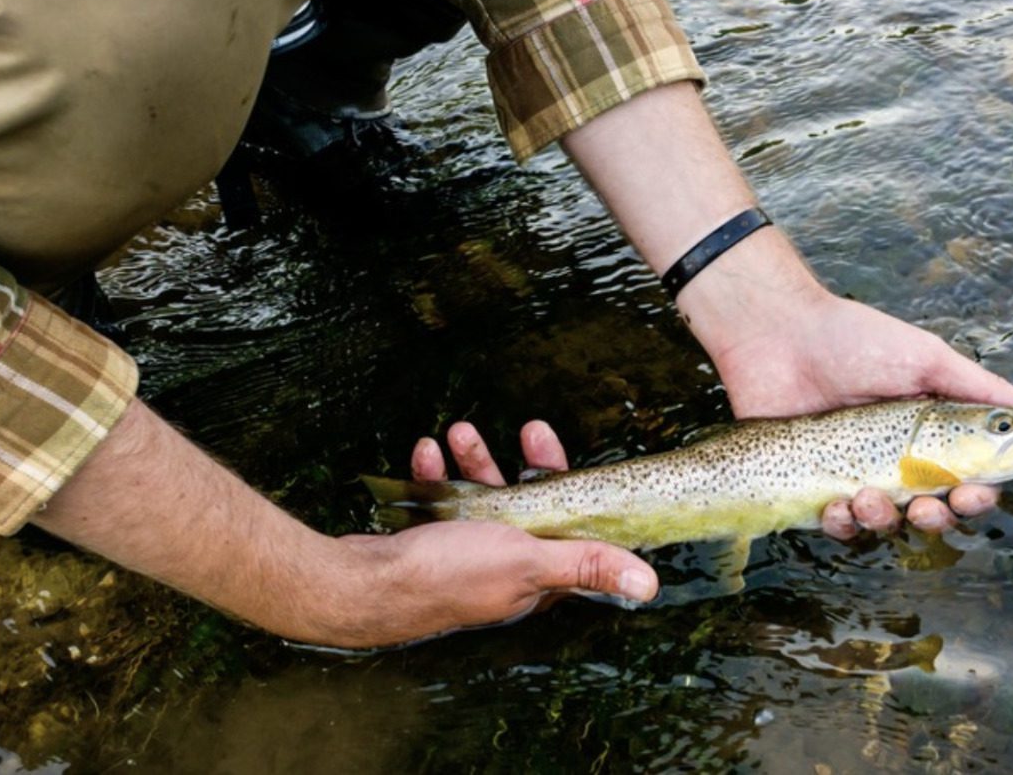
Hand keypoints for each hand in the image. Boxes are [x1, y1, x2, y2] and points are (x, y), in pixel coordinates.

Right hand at [337, 421, 657, 648]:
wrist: (362, 586)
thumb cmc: (446, 577)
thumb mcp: (526, 561)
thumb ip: (585, 563)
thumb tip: (650, 585)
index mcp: (533, 577)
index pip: (568, 528)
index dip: (571, 487)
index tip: (562, 452)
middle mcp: (501, 569)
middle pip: (524, 507)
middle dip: (519, 465)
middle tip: (524, 427)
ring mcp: (462, 556)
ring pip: (478, 499)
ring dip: (472, 462)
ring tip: (457, 432)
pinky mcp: (426, 546)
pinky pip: (437, 503)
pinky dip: (434, 476)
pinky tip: (426, 454)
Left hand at [702, 290, 1012, 537]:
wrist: (776, 334)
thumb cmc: (851, 338)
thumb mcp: (923, 357)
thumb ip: (977, 387)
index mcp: (924, 431)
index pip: (963, 477)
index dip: (975, 494)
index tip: (973, 492)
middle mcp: (889, 457)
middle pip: (927, 509)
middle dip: (936, 517)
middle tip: (926, 504)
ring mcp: (847, 472)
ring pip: (881, 522)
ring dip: (884, 520)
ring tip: (866, 494)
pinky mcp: (807, 483)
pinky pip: (832, 522)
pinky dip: (840, 523)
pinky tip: (836, 504)